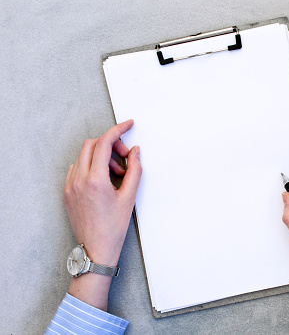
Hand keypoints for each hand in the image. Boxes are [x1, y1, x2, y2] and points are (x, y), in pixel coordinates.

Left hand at [64, 120, 141, 309]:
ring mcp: (70, 186)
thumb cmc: (113, 228)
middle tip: (124, 156)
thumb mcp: (129, 197)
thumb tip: (134, 152)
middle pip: (91, 145)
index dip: (118, 130)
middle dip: (110, 144)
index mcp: (95, 180)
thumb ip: (134, 170)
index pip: (104, 143)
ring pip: (83, 156)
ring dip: (101, 156)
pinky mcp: (67, 192)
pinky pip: (77, 168)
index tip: (128, 125)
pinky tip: (103, 180)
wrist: (96, 249)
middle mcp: (78, 180)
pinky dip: (91, 166)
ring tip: (116, 173)